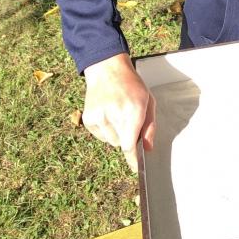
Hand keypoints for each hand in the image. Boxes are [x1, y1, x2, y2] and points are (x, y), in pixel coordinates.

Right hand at [82, 52, 155, 172]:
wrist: (107, 69)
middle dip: (127, 137)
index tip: (136, 169)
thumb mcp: (149, 101)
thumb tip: (148, 149)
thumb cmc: (132, 85)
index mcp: (132, 111)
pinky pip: (100, 136)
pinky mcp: (88, 119)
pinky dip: (106, 130)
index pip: (130, 145)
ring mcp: (98, 117)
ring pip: (111, 141)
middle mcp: (114, 115)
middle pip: (121, 144)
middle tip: (128, 119)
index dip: (133, 159)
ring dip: (116, 133)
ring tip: (117, 113)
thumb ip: (150, 126)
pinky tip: (107, 113)